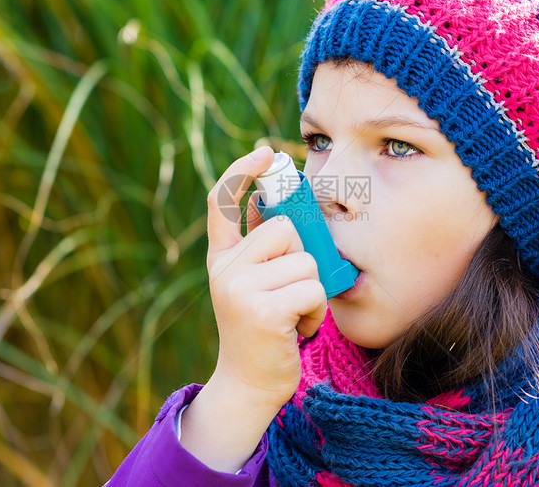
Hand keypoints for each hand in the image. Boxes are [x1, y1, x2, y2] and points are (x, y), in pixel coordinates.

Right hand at [205, 145, 326, 408]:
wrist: (248, 385)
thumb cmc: (264, 331)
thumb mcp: (255, 285)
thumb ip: (265, 249)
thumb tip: (291, 207)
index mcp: (223, 257)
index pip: (224, 201)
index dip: (243, 171)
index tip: (267, 152)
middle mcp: (224, 268)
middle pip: (285, 228)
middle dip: (301, 258)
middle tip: (291, 290)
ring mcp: (239, 288)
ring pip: (305, 260)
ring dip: (312, 291)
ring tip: (294, 314)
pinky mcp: (261, 310)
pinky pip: (312, 288)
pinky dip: (316, 311)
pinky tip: (297, 330)